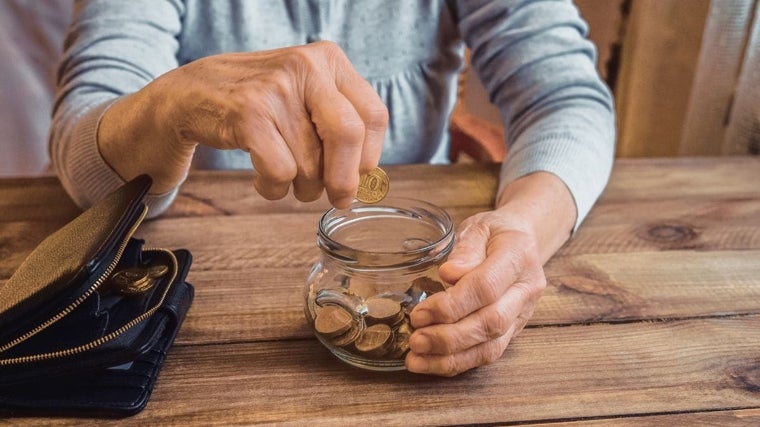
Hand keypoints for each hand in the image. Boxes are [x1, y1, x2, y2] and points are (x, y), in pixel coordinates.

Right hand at [99, 41, 387, 207]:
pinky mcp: (248, 114)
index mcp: (328, 59)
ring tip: (284, 176)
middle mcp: (306, 66)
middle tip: (338, 198)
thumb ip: (339, 127)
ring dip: (302, 188)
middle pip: (348, 136)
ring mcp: (275, 88)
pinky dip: (274, 188)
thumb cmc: (257, 104)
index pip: (373, 115)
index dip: (370, 156)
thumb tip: (369, 180)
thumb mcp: (305, 98)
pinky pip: (281, 172)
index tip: (360, 178)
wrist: (188, 95)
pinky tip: (264, 179)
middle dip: (345, 179)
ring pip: (311, 163)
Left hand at [406, 172, 575, 375]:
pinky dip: (459, 362)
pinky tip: (432, 363)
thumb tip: (450, 274)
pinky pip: (489, 354)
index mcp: (519, 255)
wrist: (522, 239)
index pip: (486, 287)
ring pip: (492, 346)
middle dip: (449, 336)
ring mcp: (523, 313)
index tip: (420, 312)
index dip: (451, 304)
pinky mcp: (514, 330)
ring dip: (451, 357)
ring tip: (417, 359)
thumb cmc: (495, 232)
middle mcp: (527, 289)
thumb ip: (466, 249)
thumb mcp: (478, 227)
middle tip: (415, 340)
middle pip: (491, 322)